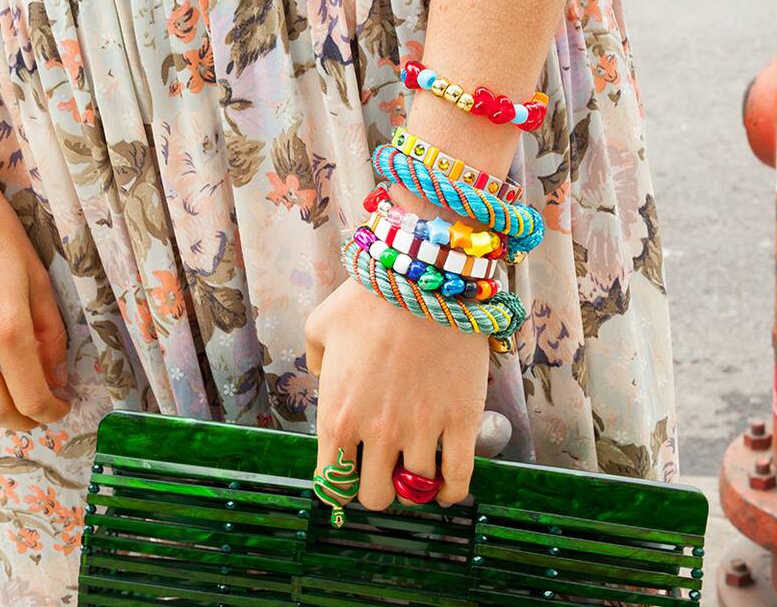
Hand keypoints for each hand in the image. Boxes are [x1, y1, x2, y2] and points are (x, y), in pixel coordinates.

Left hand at [305, 279, 488, 509]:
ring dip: (414, 485)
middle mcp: (376, 432)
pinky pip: (458, 478)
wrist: (425, 279)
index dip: (340, 485)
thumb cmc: (370, 298)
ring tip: (417, 468)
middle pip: (375, 497)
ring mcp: (421, 430)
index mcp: (337, 416)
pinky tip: (446, 486)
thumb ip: (315, 358)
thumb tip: (324, 375)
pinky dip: (451, 491)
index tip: (350, 473)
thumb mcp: (321, 324)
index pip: (332, 483)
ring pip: (416, 490)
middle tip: (384, 468)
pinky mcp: (461, 422)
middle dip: (377, 488)